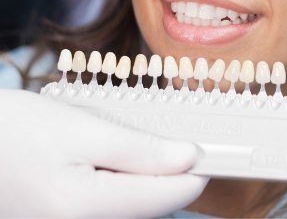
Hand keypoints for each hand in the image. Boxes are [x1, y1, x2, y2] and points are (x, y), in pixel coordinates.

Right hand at [0, 89, 207, 217]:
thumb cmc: (15, 132)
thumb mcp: (82, 130)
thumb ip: (139, 150)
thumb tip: (188, 159)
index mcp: (86, 209)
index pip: (166, 197)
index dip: (195, 171)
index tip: (212, 148)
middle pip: (150, 205)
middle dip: (167, 171)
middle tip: (174, 134)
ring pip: (131, 206)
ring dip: (143, 176)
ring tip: (131, 141)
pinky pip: (109, 207)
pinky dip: (121, 182)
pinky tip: (111, 158)